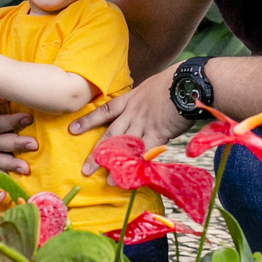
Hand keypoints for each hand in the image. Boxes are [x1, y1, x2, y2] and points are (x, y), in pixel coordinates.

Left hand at [70, 67, 190, 174]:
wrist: (188, 82)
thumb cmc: (174, 81)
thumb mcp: (152, 86)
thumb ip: (145, 99)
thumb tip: (146, 105)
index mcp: (131, 100)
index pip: (105, 111)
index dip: (88, 121)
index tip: (73, 129)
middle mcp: (133, 114)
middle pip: (110, 135)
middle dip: (96, 153)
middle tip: (85, 169)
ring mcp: (144, 124)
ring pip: (125, 147)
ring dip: (117, 164)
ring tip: (109, 179)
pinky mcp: (158, 133)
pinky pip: (145, 152)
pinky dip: (139, 164)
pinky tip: (133, 176)